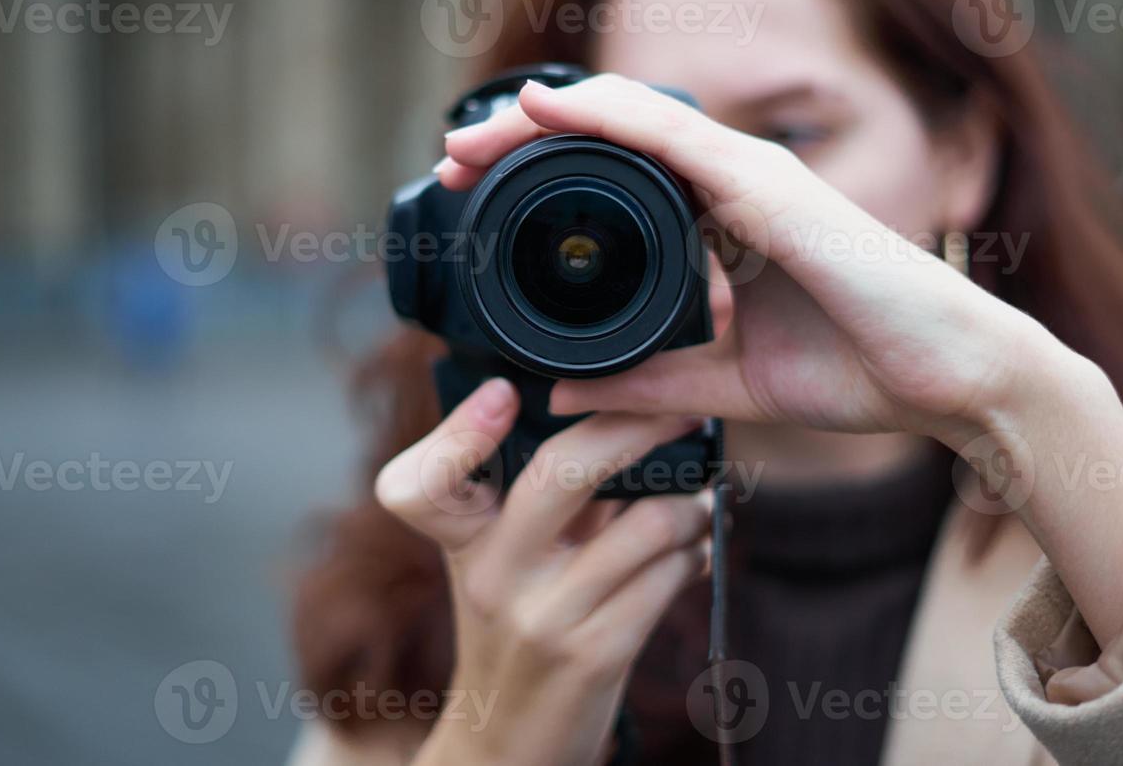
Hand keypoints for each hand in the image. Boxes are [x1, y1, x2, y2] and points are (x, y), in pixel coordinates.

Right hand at [376, 379, 712, 765]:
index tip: (501, 392)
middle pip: (559, 474)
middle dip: (635, 429)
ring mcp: (541, 617)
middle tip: (681, 411)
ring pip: (642, 525)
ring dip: (688, 505)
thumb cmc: (520, 631)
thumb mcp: (509, 563)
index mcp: (462, 542)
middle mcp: (491, 575)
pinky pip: (667, 578)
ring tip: (697, 501)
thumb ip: (550, 497)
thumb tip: (624, 417)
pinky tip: (696, 551)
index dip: (458, 433)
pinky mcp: (593, 654)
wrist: (509, 746)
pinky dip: (695, 553)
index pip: (425, 482)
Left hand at [440, 73, 1122, 647]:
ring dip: (545, 123)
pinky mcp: (772, 189)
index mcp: (722, 225)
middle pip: (610, 143)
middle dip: (523, 145)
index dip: (542, 179)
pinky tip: (550, 109)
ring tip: (475, 136)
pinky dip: (607, 117)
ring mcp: (754, 178)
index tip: (475, 197)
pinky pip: (675, 137)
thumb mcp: (723, 385)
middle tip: (453, 161)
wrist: (952, 383)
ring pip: (631, 125)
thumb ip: (645, 385)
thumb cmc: (861, 372)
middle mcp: (733, 187)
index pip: (615, 182)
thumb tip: (556, 393)